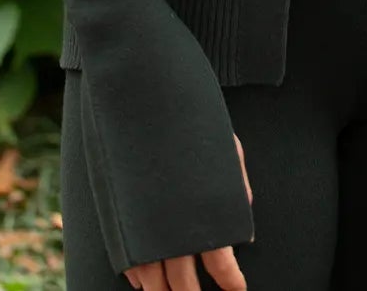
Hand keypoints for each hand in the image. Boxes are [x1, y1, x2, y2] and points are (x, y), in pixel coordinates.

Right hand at [123, 133, 251, 289]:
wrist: (146, 96)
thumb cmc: (192, 118)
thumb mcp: (225, 150)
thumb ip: (236, 190)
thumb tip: (244, 231)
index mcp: (207, 215)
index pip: (222, 267)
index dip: (231, 283)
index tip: (237, 290)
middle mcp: (176, 230)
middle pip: (185, 284)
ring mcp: (145, 228)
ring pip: (155, 282)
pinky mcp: (121, 222)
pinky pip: (130, 264)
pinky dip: (139, 278)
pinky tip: (146, 281)